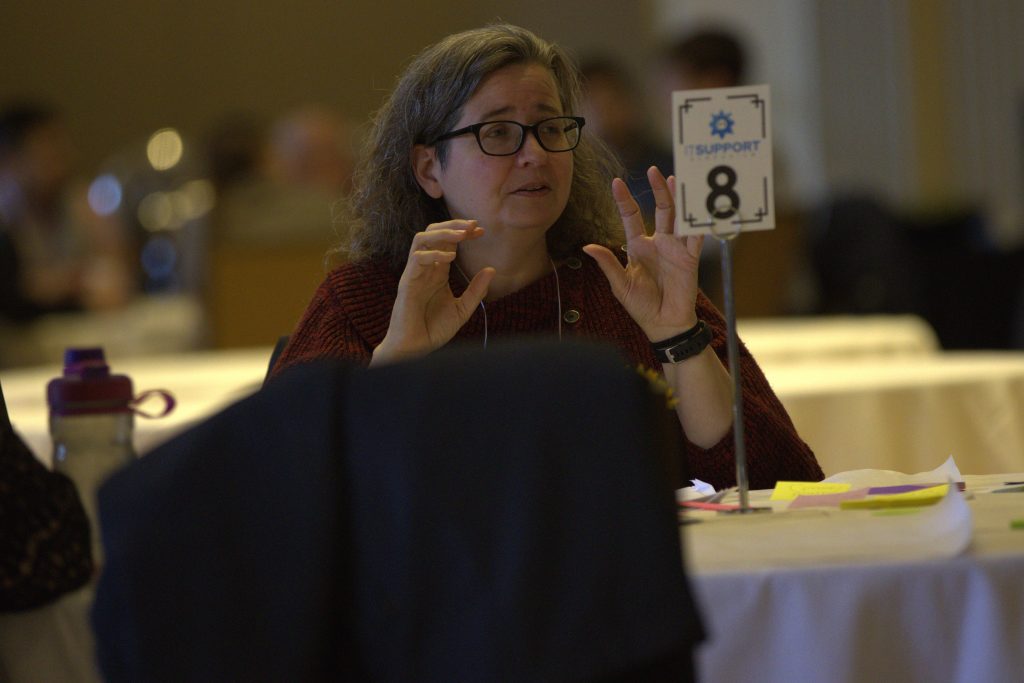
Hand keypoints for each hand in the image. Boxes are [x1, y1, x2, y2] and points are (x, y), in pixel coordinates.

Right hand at [372, 219, 493, 364]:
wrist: (415, 349)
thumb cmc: (433, 330)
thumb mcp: (462, 310)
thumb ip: (476, 291)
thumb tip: (492, 269)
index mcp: (437, 272)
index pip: (448, 242)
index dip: (464, 232)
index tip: (482, 231)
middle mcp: (425, 268)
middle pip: (433, 233)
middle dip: (454, 225)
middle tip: (473, 225)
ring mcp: (414, 273)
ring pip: (422, 239)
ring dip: (443, 233)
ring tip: (462, 235)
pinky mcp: (407, 283)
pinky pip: (416, 259)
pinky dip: (434, 255)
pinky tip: (450, 258)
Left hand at [583, 166, 703, 341]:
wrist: (664, 324)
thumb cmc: (641, 306)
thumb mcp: (620, 285)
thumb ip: (608, 264)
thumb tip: (587, 247)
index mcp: (638, 247)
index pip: (631, 217)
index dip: (625, 200)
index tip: (616, 182)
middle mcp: (658, 243)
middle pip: (660, 210)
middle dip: (658, 190)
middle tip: (654, 170)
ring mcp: (675, 248)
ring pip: (678, 217)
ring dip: (678, 199)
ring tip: (677, 179)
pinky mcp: (690, 258)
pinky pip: (696, 236)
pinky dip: (698, 222)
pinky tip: (700, 206)